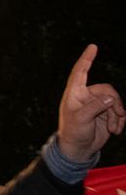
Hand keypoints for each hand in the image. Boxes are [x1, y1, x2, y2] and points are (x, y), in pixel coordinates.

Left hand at [57, 44, 124, 163]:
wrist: (79, 148)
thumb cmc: (73, 131)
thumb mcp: (81, 119)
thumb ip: (96, 107)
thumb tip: (111, 98)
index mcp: (75, 92)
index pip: (81, 71)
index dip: (87, 58)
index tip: (93, 46)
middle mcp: (86, 95)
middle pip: (108, 90)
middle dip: (115, 104)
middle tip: (118, 116)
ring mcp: (97, 104)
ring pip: (115, 102)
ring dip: (118, 116)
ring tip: (113, 129)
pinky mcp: (106, 113)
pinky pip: (119, 112)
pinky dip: (120, 121)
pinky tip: (116, 131)